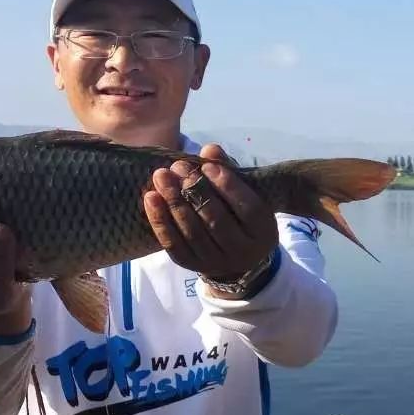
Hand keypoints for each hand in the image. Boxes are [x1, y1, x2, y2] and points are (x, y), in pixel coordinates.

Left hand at [143, 144, 277, 283]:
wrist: (236, 260)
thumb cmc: (240, 216)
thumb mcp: (246, 195)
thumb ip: (229, 171)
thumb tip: (209, 149)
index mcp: (262, 231)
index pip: (247, 208)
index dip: (227, 185)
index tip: (206, 165)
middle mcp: (242, 251)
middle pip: (216, 220)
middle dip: (195, 190)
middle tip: (178, 167)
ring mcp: (216, 262)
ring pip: (192, 232)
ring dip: (174, 201)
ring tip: (162, 176)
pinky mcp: (192, 266)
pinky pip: (173, 244)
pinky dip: (160, 220)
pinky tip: (151, 198)